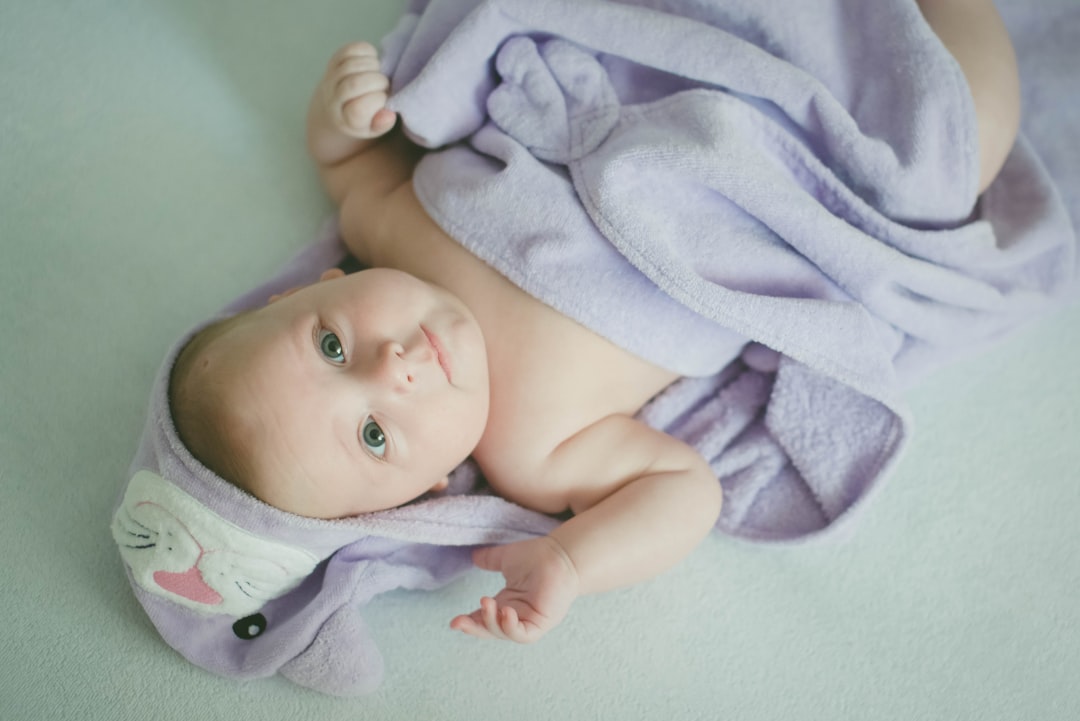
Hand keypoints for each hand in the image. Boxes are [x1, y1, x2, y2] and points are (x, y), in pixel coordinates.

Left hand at [317, 42, 395, 139]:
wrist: (334, 108)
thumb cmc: (361, 119)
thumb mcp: (372, 129)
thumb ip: (382, 124)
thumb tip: (389, 114)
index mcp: (343, 118)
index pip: (358, 109)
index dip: (378, 100)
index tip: (384, 100)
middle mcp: (333, 98)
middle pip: (355, 83)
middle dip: (378, 81)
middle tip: (384, 86)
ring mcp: (331, 77)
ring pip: (352, 64)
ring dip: (373, 67)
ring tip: (377, 75)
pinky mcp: (334, 60)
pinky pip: (351, 49)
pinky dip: (367, 52)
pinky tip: (372, 62)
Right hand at [450, 536, 579, 642]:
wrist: (561, 553)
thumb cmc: (538, 555)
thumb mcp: (506, 558)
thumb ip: (489, 560)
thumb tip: (474, 556)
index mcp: (506, 603)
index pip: (483, 619)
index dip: (469, 622)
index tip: (454, 621)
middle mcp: (516, 615)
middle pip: (490, 631)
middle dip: (473, 628)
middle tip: (458, 622)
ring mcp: (529, 621)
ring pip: (504, 634)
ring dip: (491, 623)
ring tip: (486, 603)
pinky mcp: (541, 623)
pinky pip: (523, 634)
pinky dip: (511, 628)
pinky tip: (505, 612)